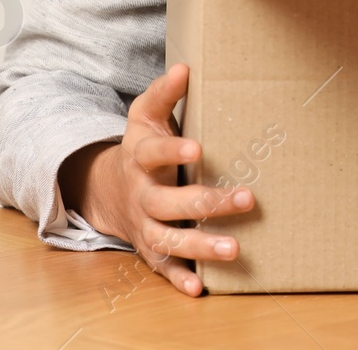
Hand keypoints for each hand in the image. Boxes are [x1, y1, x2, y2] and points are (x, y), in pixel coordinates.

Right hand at [57, 63, 254, 296]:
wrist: (110, 189)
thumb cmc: (141, 145)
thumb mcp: (145, 115)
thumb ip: (164, 93)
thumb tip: (185, 68)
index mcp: (140, 158)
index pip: (153, 154)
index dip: (173, 151)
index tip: (198, 148)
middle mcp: (142, 195)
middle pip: (169, 203)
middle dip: (207, 203)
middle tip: (247, 198)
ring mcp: (145, 225)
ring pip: (168, 240)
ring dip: (200, 247)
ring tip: (234, 249)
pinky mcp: (150, 248)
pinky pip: (163, 267)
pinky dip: (179, 279)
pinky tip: (201, 288)